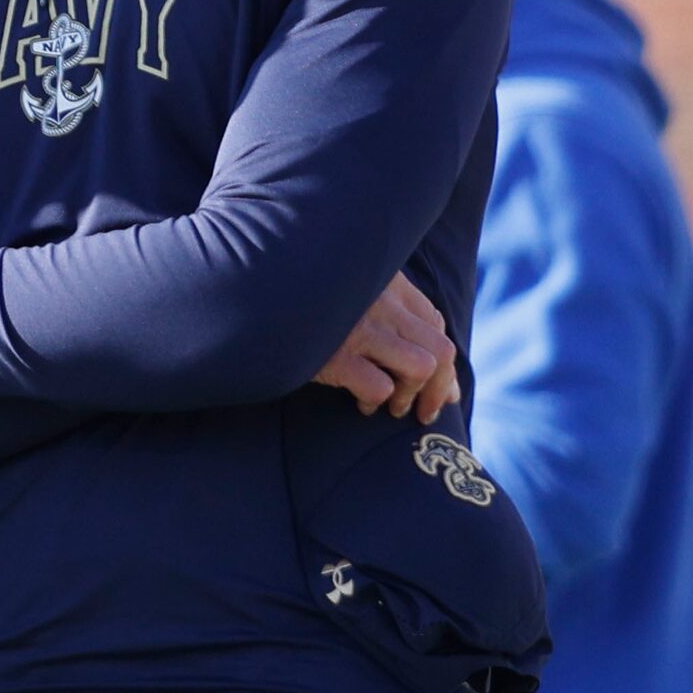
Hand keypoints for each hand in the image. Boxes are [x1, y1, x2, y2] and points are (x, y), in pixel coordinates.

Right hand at [312, 272, 459, 423]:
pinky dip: (377, 402)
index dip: (443, 362)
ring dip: (411, 395)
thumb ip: (376, 301)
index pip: (435, 322)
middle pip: (440, 350)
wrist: (249, 294)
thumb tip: (418, 349)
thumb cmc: (298, 293)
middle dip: (440, 387)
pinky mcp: (334, 356)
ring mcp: (358, 329)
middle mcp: (379, 302)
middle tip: (424, 411)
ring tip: (392, 407)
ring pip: (421, 367)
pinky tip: (361, 405)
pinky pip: (379, 387)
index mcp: (384, 281)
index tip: (440, 389)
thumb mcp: (345, 284)